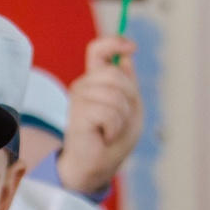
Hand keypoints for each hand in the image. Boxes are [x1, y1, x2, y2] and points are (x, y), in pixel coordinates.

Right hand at [55, 35, 144, 194]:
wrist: (98, 166)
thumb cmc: (114, 139)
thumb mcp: (131, 108)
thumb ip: (128, 83)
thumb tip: (126, 58)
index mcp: (96, 80)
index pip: (98, 50)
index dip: (114, 42)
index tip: (132, 47)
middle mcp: (84, 85)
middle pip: (115, 74)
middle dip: (129, 98)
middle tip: (121, 119)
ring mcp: (79, 97)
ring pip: (114, 95)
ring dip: (122, 117)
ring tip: (112, 129)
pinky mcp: (77, 113)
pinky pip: (108, 113)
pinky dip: (114, 128)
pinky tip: (105, 136)